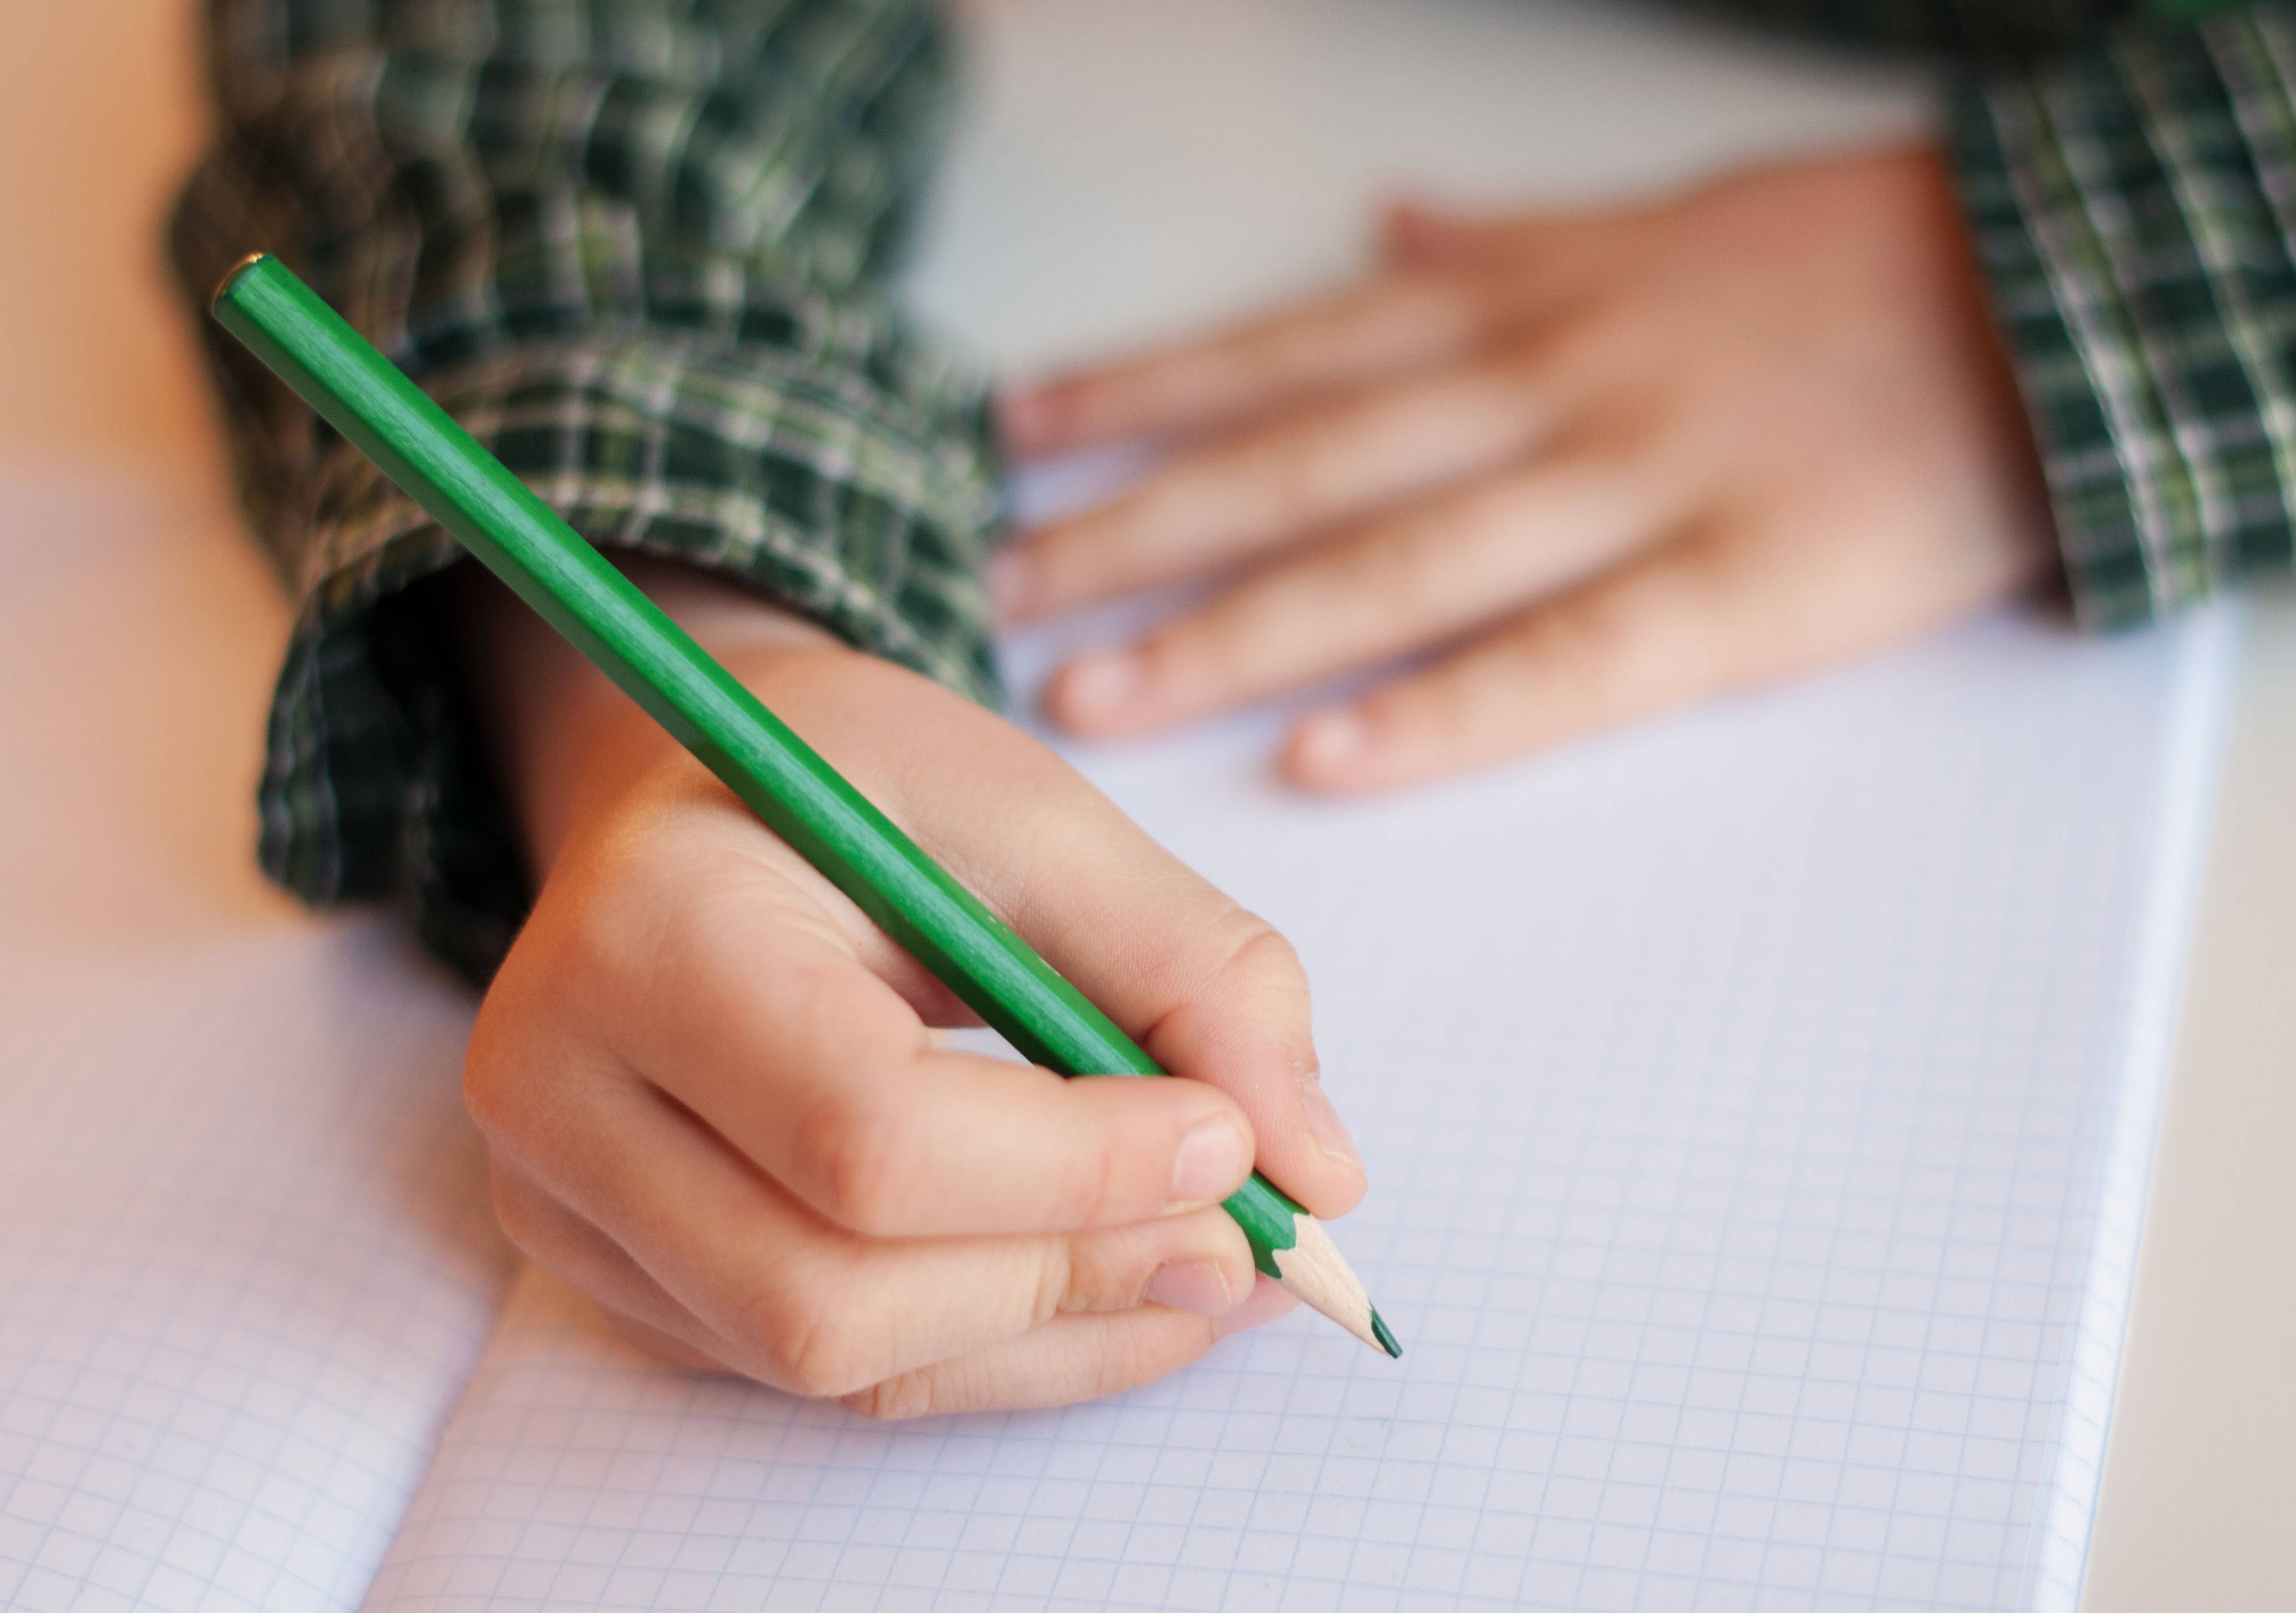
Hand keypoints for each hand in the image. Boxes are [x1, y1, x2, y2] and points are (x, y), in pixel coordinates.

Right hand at [449, 562, 1365, 1415]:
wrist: (690, 804)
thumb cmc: (856, 785)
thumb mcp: (1034, 809)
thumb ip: (1191, 971)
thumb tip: (1317, 1168)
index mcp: (648, 933)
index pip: (867, 1129)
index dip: (1079, 1168)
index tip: (1238, 1142)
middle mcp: (560, 1093)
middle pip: (832, 1289)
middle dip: (1076, 1276)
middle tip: (1252, 1237)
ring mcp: (567, 1207)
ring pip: (834, 1364)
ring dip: (1057, 1335)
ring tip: (1210, 1265)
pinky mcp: (616, 1274)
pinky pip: (826, 1375)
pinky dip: (998, 1351)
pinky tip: (1110, 1284)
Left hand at [993, 145, 2055, 789]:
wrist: (2053, 308)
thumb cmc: (1842, 271)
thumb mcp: (1652, 227)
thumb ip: (1506, 243)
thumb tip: (1386, 232)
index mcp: (1524, 309)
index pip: (1292, 354)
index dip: (1145, 391)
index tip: (1016, 437)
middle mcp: (1547, 387)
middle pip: (1303, 461)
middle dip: (1139, 524)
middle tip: (1000, 590)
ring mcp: (1636, 487)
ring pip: (1396, 559)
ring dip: (1232, 625)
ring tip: (1098, 684)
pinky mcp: (1735, 594)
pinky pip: (1563, 660)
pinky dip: (1441, 712)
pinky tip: (1326, 757)